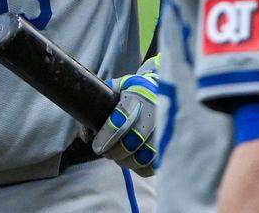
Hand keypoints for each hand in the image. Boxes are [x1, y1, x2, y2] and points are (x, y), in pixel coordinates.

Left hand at [87, 57, 160, 176]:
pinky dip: (142, 167)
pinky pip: (157, 164)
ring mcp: (166, 127)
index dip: (109, 133)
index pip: (123, 114)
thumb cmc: (129, 93)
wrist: (155, 91)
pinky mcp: (170, 142)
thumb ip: (96, 108)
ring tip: (119, 158)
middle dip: (117, 151)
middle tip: (106, 153)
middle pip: (136, 139)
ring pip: (147, 154)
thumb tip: (87, 136)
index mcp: (138, 93)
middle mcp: (155, 110)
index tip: (97, 147)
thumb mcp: (111, 90)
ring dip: (128, 161)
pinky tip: (133, 160)